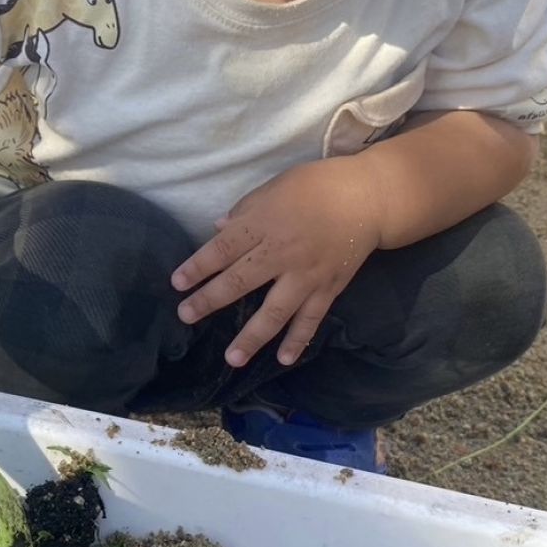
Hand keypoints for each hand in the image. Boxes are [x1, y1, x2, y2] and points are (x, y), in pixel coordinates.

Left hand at [171, 159, 380, 367]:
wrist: (368, 198)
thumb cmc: (316, 186)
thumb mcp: (274, 187)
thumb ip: (245, 211)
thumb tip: (218, 231)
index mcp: (264, 224)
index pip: (222, 249)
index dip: (198, 268)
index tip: (177, 283)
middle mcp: (282, 253)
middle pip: (239, 282)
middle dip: (210, 301)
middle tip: (186, 316)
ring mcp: (306, 276)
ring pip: (274, 312)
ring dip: (252, 337)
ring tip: (232, 358)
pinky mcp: (328, 289)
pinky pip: (310, 319)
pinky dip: (298, 340)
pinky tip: (282, 360)